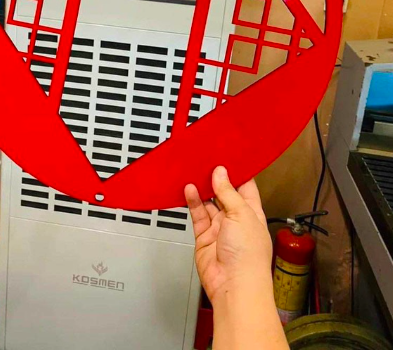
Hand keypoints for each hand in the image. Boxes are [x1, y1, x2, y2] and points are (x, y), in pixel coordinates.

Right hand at [185, 166, 271, 307]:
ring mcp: (220, 228)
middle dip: (216, 179)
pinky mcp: (204, 236)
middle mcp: (236, 220)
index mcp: (253, 213)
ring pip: (209, 203)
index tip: (226, 158)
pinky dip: (193, 201)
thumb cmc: (248, 257)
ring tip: (195, 172)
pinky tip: (190, 190)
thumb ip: (228, 192)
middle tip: (207, 162)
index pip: (246, 187)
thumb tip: (221, 173)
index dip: (236, 173)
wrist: (233, 285)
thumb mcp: (242, 214)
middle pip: (225, 193)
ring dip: (203, 189)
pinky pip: (197, 215)